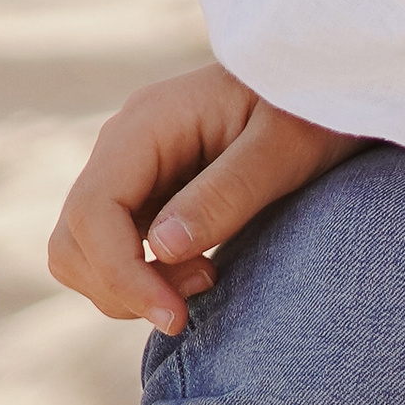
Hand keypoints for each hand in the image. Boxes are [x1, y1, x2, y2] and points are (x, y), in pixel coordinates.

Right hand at [46, 59, 360, 332]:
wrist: (330, 87)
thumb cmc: (313, 111)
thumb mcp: (283, 151)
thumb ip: (226, 194)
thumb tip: (160, 248)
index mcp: (147, 122)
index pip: (93, 212)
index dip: (122, 275)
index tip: (176, 316)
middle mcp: (124, 142)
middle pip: (74, 236)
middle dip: (122, 285)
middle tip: (199, 292)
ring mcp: (130, 166)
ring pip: (83, 249)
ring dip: (128, 284)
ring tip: (204, 278)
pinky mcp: (146, 189)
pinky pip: (114, 246)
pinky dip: (141, 275)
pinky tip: (199, 269)